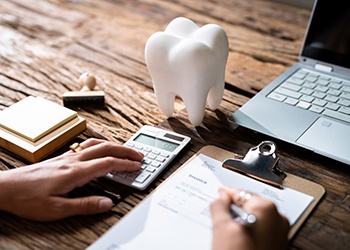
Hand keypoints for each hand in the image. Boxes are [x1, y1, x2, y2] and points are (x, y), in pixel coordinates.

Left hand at [0, 138, 143, 220]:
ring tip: (125, 150)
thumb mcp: (57, 209)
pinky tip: (100, 150)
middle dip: (125, 151)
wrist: (5, 188)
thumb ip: (85, 205)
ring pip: (96, 144)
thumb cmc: (28, 198)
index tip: (138, 166)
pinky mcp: (61, 158)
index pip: (107, 163)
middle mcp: (73, 160)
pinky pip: (86, 146)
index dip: (125, 165)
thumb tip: (108, 203)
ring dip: (114, 146)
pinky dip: (101, 146)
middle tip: (139, 155)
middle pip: (106, 148)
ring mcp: (67, 157)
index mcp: (75, 172)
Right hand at [210, 187, 289, 249]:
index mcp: (267, 209)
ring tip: (227, 229)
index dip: (227, 193)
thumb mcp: (221, 228)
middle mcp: (278, 219)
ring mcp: (280, 234)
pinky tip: (237, 239)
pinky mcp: (277, 245)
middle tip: (220, 212)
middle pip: (250, 206)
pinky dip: (248, 230)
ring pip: (255, 219)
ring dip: (240, 220)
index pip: (242, 193)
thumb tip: (221, 197)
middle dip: (234, 208)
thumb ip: (219, 206)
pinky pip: (260, 231)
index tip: (220, 193)